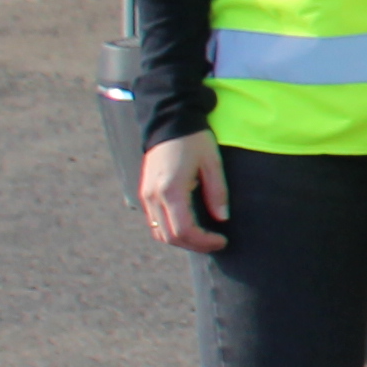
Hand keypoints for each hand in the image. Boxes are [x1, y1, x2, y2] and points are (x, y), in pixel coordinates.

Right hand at [138, 131, 229, 255]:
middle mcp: (153, 196)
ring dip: (182, 240)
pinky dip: (170, 230)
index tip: (222, 240)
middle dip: (195, 245)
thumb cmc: (194, 139)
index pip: (184, 230)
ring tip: (204, 237)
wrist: (169, 122)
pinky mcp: (144, 193)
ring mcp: (145, 195)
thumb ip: (217, 192)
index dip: (204, 241)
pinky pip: (154, 222)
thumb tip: (222, 218)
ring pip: (159, 232)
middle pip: (170, 236)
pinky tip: (189, 226)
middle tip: (216, 242)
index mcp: (171, 190)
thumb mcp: (212, 162)